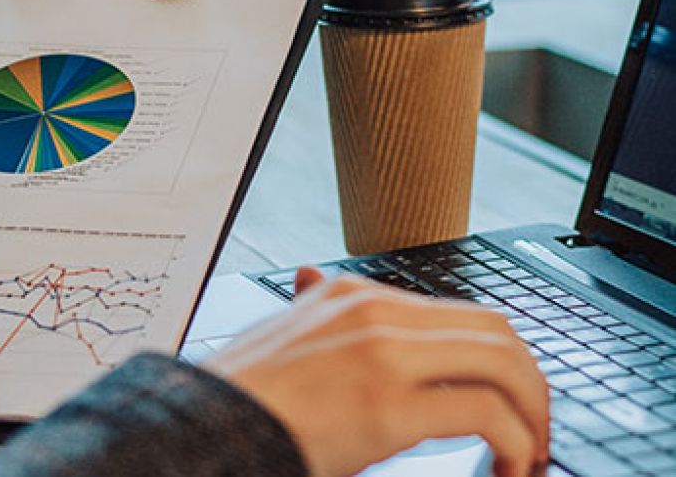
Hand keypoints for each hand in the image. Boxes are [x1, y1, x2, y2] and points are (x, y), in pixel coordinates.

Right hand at [202, 268, 548, 476]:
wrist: (202, 426)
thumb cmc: (242, 394)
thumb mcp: (281, 334)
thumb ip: (311, 306)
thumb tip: (312, 278)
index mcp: (353, 295)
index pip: (457, 313)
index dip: (498, 356)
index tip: (507, 396)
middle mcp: (374, 312)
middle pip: (494, 330)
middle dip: (528, 380)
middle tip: (533, 423)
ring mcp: (383, 353)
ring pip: (502, 363)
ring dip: (531, 411)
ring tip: (528, 450)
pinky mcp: (387, 405)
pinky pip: (486, 414)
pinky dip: (514, 442)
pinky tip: (505, 466)